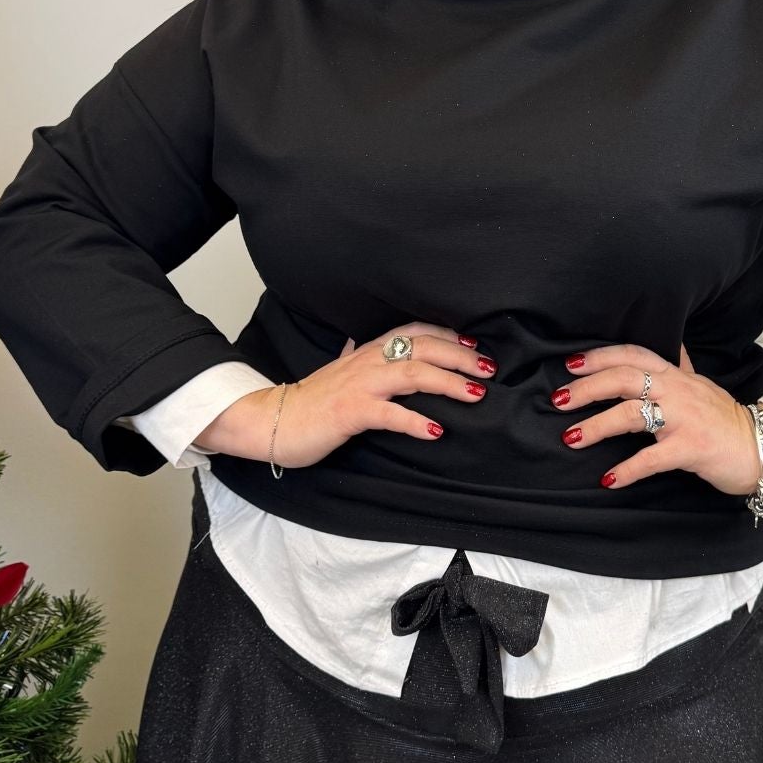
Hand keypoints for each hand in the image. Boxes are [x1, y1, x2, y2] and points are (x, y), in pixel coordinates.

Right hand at [199, 321, 495, 466]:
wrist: (273, 421)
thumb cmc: (310, 401)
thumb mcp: (341, 373)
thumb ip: (359, 359)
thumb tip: (368, 345)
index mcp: (369, 351)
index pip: (415, 331)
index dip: (449, 335)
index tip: (475, 346)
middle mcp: (367, 361)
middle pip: (424, 347)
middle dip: (461, 356)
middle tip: (489, 369)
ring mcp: (359, 385)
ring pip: (413, 373)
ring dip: (449, 382)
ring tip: (476, 394)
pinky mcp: (350, 413)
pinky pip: (388, 413)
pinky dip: (415, 420)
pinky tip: (436, 430)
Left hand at [554, 342, 762, 497]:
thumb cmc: (728, 421)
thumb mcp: (703, 385)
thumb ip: (683, 366)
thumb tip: (674, 346)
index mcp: (677, 376)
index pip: (634, 355)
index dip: (601, 357)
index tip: (572, 364)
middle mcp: (678, 391)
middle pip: (624, 379)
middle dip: (586, 388)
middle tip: (558, 399)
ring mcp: (684, 419)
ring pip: (631, 413)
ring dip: (597, 426)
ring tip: (572, 438)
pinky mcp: (691, 448)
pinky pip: (652, 458)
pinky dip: (628, 469)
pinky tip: (609, 479)